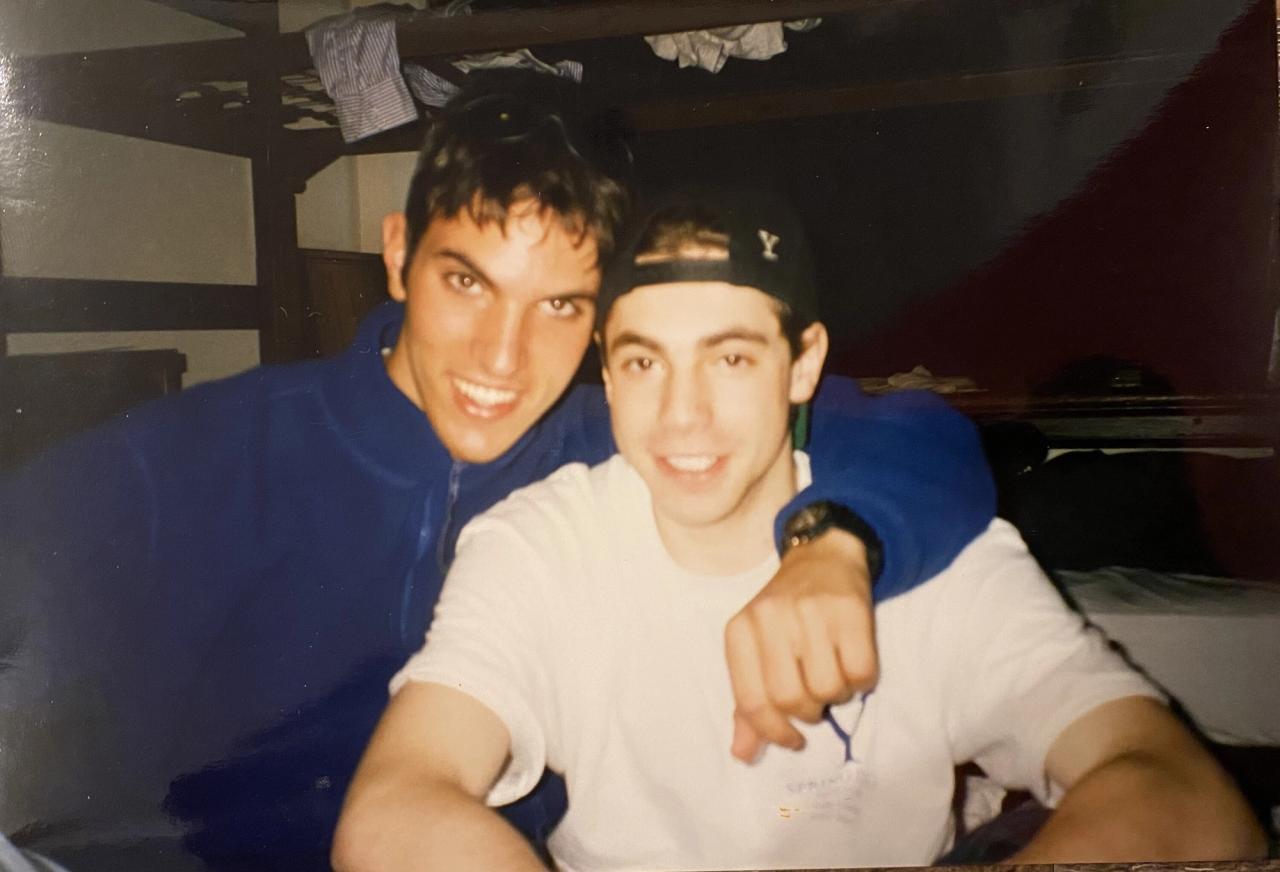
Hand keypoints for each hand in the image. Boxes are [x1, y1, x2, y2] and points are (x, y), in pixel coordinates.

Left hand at [724, 528, 878, 762]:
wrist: (822, 559)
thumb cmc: (786, 615)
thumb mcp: (757, 652)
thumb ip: (749, 705)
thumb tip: (742, 754)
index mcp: (740, 630)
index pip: (751, 701)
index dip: (773, 731)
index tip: (792, 739)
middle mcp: (771, 617)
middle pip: (791, 699)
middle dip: (809, 711)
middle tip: (816, 697)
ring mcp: (810, 611)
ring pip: (828, 688)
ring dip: (837, 694)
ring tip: (834, 673)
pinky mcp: (850, 609)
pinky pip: (861, 672)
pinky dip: (862, 680)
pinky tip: (853, 662)